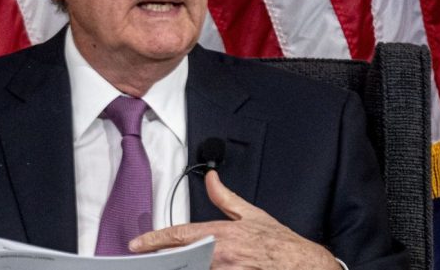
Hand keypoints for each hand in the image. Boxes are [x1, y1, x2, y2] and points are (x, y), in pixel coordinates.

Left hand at [129, 170, 340, 269]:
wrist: (303, 264)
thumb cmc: (280, 243)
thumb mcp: (252, 214)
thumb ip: (225, 198)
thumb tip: (211, 178)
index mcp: (222, 234)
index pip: (179, 235)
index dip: (154, 240)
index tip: (136, 245)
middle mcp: (221, 255)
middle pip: (180, 260)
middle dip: (165, 261)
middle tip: (151, 261)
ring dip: (184, 268)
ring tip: (172, 266)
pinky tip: (199, 268)